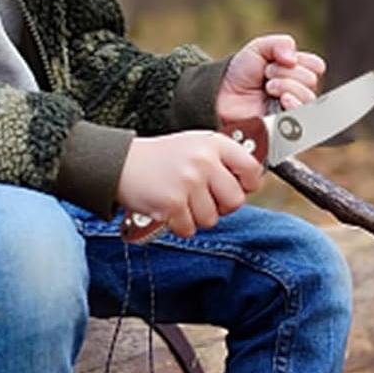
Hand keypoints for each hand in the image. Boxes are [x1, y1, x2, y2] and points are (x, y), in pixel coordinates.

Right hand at [116, 131, 263, 237]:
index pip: (251, 169)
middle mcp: (204, 161)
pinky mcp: (173, 203)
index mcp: (213, 144)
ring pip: (211, 219)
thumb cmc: (160, 158)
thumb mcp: (195, 146)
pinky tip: (170, 210)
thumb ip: (221, 160)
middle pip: (235, 201)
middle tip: (204, 201)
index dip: (247, 185)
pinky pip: (189, 228)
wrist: (122, 164)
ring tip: (182, 203)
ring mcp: (188, 182)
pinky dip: (179, 225)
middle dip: (222, 208)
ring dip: (196, 218)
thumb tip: (249, 184)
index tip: (237, 188)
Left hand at [216, 33, 326, 123]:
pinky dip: (295, 104)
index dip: (299, 61)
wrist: (221, 94)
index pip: (316, 66)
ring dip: (288, 86)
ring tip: (268, 87)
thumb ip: (278, 44)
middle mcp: (297, 91)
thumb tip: (293, 58)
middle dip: (287, 73)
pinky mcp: (285, 126)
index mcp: (296, 72)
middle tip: (266, 75)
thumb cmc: (239, 73)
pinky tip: (283, 99)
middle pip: (311, 80)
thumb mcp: (258, 48)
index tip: (276, 61)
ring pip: (308, 97)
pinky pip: (302, 117)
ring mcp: (291, 109)